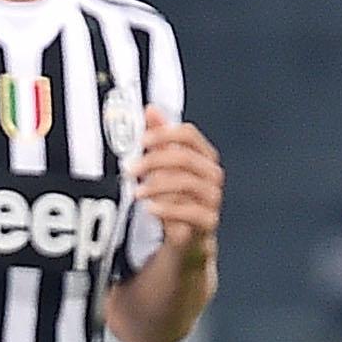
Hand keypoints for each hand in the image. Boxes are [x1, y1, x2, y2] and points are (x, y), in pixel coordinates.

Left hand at [130, 107, 221, 253]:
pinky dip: (168, 209)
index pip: (188, 134)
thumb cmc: (173, 193)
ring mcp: (213, 197)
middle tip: (128, 169)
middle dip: (153, 161)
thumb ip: (158, 138)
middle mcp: (212, 173)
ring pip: (187, 183)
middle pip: (184, 158)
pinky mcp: (209, 220)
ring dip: (156, 186)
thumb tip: (150, 109)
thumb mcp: (163, 164)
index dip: (164, 134)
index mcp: (203, 154)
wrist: (185, 232)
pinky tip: (150, 209)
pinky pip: (191, 212)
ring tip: (135, 192)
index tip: (140, 141)